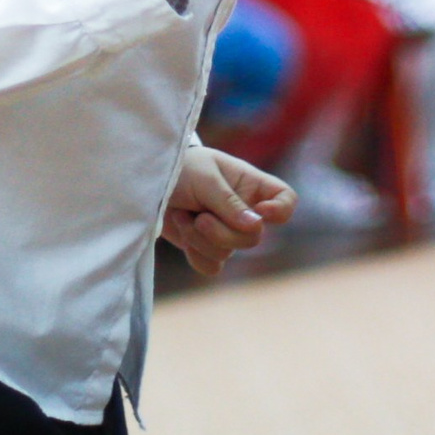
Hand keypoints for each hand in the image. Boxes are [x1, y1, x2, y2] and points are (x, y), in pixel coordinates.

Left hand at [160, 145, 293, 275]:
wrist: (149, 183)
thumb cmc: (182, 168)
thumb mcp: (205, 178)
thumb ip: (229, 203)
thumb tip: (258, 226)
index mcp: (251, 185)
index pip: (286, 200)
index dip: (280, 211)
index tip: (260, 212)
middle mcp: (244, 211)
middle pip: (254, 238)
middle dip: (223, 232)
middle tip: (200, 216)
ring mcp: (226, 231)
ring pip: (229, 253)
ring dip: (200, 238)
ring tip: (184, 215)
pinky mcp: (206, 248)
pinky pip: (212, 266)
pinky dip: (195, 253)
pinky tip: (183, 231)